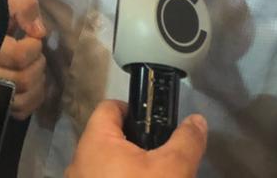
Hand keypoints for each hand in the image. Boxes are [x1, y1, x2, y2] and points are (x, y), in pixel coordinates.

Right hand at [0, 0, 47, 119]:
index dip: (34, 47)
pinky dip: (32, 101)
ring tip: (35, 68)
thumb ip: (24, 6)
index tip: (33, 37)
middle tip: (36, 52)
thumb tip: (39, 32)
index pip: (19, 56)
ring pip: (19, 99)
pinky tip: (35, 85)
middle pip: (21, 80)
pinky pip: (16, 111)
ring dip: (36, 85)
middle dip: (38, 64)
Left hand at [65, 101, 207, 177]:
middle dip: (138, 146)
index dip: (135, 109)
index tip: (157, 124)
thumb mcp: (173, 169)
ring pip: (108, 167)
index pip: (110, 107)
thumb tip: (197, 120)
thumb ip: (186, 141)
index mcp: (95, 142)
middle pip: (110, 139)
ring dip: (131, 170)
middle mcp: (80, 161)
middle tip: (163, 158)